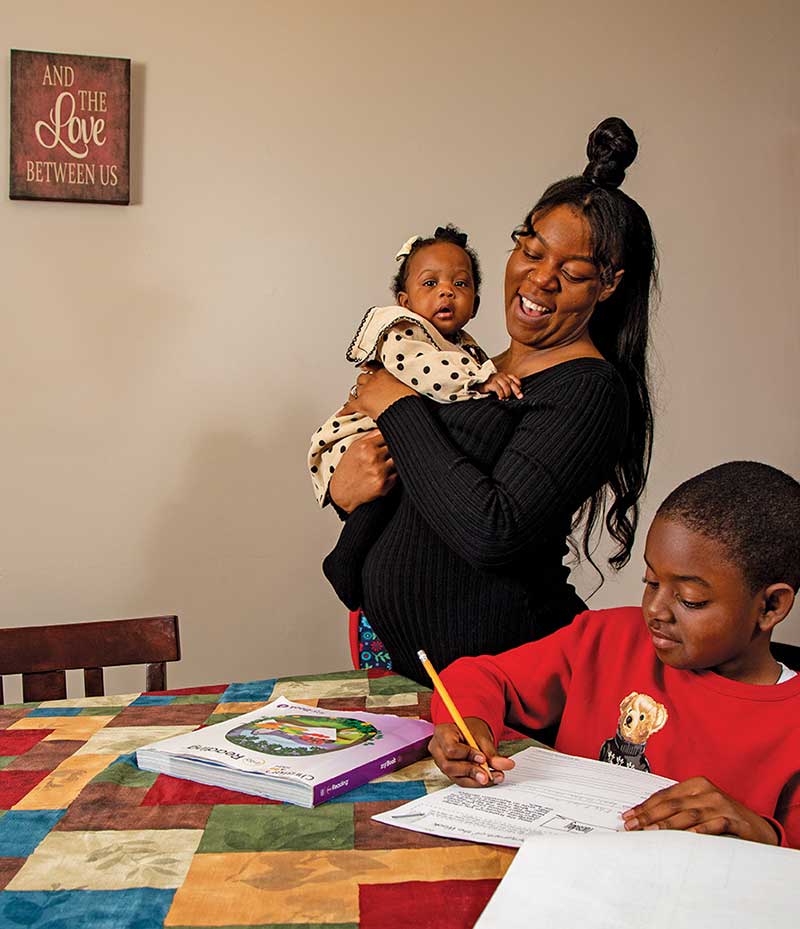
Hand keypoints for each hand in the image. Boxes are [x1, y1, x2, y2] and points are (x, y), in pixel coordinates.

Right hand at [328, 429, 396, 512]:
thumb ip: (369, 437)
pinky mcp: (383, 485)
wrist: (341, 493)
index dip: (391, 436)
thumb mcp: (353, 448)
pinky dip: (394, 475)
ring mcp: (379, 472)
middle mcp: (373, 458)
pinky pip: (397, 475)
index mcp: (365, 446)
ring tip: (386, 464)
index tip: (392, 438)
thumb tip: (384, 427)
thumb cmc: (346, 470)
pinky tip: (385, 475)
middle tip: (390, 452)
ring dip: (395, 462)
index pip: (388, 435)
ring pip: (398, 461)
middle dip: (395, 448)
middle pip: (395, 447)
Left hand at [340, 363, 417, 420]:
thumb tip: (404, 387)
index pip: (375, 368)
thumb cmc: (410, 399)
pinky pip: (350, 406)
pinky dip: (346, 410)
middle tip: (365, 388)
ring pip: (356, 389)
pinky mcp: (362, 403)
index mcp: (386, 373)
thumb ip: (402, 384)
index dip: (370, 370)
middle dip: (363, 383)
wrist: (405, 408)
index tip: (368, 368)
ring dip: (356, 393)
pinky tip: (342, 413)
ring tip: (355, 397)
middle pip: (363, 378)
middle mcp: (374, 379)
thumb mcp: (409, 386)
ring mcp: (367, 391)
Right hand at [428, 719, 514, 787]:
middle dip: (471, 772)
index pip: (450, 748)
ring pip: (455, 776)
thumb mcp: (481, 736)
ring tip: (494, 777)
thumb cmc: (471, 729)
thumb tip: (505, 765)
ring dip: (476, 779)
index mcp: (442, 733)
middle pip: (449, 766)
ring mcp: (441, 763)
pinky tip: (489, 779)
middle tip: (488, 775)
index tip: (483, 758)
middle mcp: (438, 749)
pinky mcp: (450, 772)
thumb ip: (491, 751)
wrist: (469, 732)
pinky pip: (461, 780)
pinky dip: (476, 781)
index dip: (467, 755)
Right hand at [476, 372, 522, 399]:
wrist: (475, 385)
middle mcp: (500, 376)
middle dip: (516, 390)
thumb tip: (515, 393)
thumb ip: (506, 386)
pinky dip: (501, 394)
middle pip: (511, 382)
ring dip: (507, 393)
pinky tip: (500, 397)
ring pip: (505, 385)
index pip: (513, 377)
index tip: (520, 389)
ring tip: (506, 398)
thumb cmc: (488, 386)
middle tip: (519, 396)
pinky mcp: (489, 383)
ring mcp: (494, 379)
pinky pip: (498, 388)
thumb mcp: (498, 385)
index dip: (518, 383)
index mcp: (503, 375)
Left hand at [622, 776, 779, 844]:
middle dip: (649, 816)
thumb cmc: (723, 817)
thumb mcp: (700, 807)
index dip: (645, 806)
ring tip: (650, 832)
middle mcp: (707, 791)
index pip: (665, 795)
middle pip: (673, 804)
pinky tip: (687, 837)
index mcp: (696, 784)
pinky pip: (714, 824)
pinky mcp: (734, 820)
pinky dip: (700, 830)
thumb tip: (646, 819)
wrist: (758, 828)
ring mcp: (721, 805)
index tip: (628, 816)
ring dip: (667, 824)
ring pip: (689, 814)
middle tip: (632, 826)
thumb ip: (678, 809)